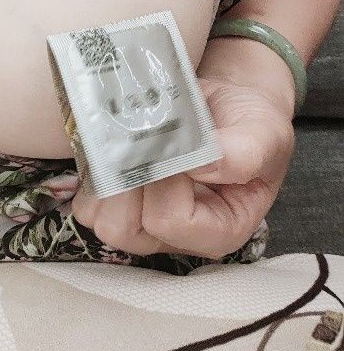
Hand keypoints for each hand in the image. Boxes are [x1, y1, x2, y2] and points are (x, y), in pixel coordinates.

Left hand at [71, 75, 295, 259]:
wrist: (221, 110)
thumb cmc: (248, 125)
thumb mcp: (264, 133)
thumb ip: (244, 153)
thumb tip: (200, 166)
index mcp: (220, 232)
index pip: (171, 220)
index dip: (166, 178)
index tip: (175, 142)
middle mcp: (178, 241)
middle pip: (127, 228)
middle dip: (131, 178)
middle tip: (146, 140)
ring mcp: (143, 230)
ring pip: (102, 222)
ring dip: (109, 177)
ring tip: (129, 144)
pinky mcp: (117, 213)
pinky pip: (86, 207)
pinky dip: (94, 176)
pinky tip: (116, 150)